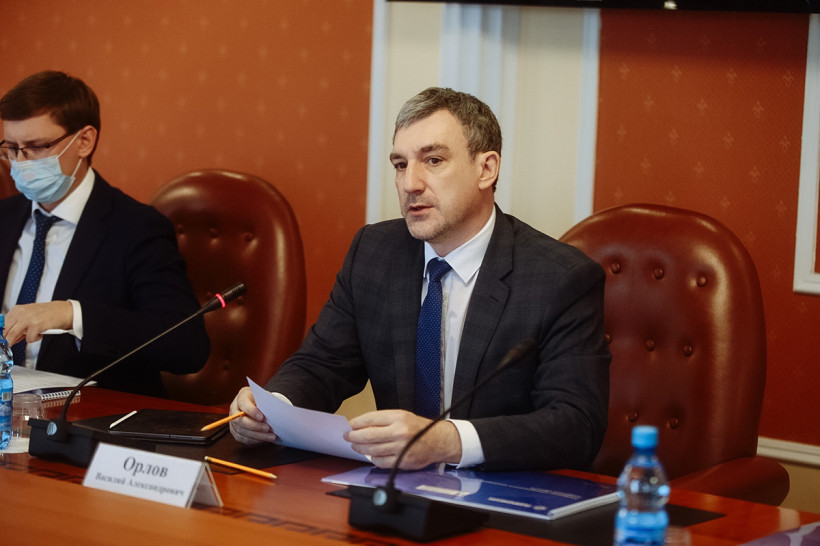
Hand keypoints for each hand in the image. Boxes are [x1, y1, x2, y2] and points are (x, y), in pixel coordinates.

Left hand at [3, 301, 72, 345]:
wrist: (64, 311)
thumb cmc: (48, 313)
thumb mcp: (30, 315)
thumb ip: (20, 324)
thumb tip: (12, 337)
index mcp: (18, 309)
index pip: (3, 323)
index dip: (2, 333)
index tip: (2, 339)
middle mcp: (21, 313)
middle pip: (6, 330)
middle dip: (6, 340)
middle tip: (7, 345)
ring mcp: (28, 319)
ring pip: (13, 335)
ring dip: (13, 342)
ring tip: (19, 342)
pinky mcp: (36, 326)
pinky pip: (28, 339)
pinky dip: (33, 339)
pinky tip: (39, 334)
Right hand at [228, 387, 277, 444]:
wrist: (257, 405)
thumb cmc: (262, 400)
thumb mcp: (265, 397)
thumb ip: (267, 403)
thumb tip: (276, 412)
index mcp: (242, 396)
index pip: (243, 403)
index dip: (251, 411)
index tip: (262, 417)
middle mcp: (234, 408)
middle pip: (240, 420)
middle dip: (255, 426)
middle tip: (268, 428)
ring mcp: (233, 421)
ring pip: (241, 431)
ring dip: (257, 435)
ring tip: (270, 436)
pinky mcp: (235, 431)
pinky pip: (243, 438)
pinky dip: (255, 440)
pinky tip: (264, 439)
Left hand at [345, 409, 461, 468]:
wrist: (437, 441)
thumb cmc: (417, 428)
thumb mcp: (402, 416)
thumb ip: (383, 420)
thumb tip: (360, 425)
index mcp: (399, 417)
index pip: (371, 419)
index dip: (357, 422)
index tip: (350, 425)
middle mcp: (400, 432)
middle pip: (368, 436)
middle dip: (354, 437)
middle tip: (347, 437)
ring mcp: (401, 448)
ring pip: (372, 450)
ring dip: (360, 448)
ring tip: (355, 446)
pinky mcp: (402, 461)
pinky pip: (380, 462)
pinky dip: (372, 458)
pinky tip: (370, 455)